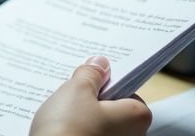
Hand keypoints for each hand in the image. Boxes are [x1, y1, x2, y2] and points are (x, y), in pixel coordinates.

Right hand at [30, 56, 151, 135]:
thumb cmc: (69, 130)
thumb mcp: (76, 90)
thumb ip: (90, 74)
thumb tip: (99, 65)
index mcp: (136, 117)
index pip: (131, 94)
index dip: (110, 84)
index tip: (93, 78)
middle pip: (114, 110)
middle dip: (94, 101)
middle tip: (73, 94)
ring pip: (99, 125)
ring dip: (82, 117)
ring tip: (60, 113)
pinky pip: (86, 135)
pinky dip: (75, 131)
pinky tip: (57, 128)